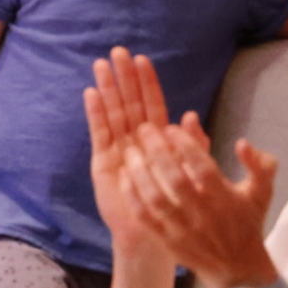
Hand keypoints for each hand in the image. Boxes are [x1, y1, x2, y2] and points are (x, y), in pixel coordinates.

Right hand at [85, 48, 184, 252]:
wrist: (158, 235)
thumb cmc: (179, 207)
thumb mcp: (196, 173)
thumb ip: (193, 146)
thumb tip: (189, 115)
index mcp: (158, 141)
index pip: (152, 105)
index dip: (147, 83)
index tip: (142, 59)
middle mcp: (135, 141)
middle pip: (129, 103)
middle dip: (123, 78)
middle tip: (117, 52)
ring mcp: (118, 150)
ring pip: (113, 113)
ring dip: (107, 89)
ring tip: (100, 65)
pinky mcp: (104, 163)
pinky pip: (100, 133)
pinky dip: (96, 114)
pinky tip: (92, 94)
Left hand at [122, 126, 279, 287]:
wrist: (237, 268)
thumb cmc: (248, 222)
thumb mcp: (262, 192)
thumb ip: (260, 165)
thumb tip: (242, 143)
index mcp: (226, 200)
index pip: (203, 168)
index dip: (186, 145)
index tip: (171, 127)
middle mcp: (203, 215)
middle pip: (176, 179)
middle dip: (158, 151)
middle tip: (144, 129)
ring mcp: (183, 230)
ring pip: (156, 198)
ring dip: (140, 172)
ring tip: (130, 150)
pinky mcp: (167, 241)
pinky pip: (144, 216)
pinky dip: (132, 195)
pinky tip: (124, 176)